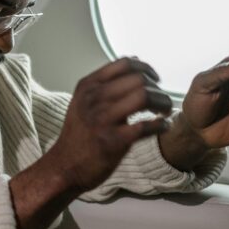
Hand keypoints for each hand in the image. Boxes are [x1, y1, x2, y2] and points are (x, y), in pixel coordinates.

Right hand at [46, 57, 172, 192]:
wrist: (63, 167)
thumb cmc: (78, 135)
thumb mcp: (82, 101)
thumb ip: (105, 83)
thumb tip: (135, 61)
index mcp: (88, 86)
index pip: (125, 63)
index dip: (146, 69)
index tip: (154, 80)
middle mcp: (94, 99)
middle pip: (139, 79)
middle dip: (157, 88)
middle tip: (160, 100)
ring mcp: (103, 120)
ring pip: (145, 97)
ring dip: (162, 103)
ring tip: (164, 111)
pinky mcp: (113, 141)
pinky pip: (146, 126)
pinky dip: (161, 124)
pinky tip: (164, 126)